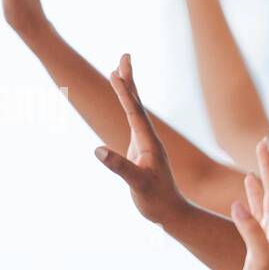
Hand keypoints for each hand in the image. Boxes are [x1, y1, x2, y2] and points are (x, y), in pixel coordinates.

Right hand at [94, 54, 189, 225]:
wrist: (171, 213)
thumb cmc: (156, 200)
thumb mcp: (137, 184)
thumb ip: (120, 167)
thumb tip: (98, 150)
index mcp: (148, 142)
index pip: (134, 111)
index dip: (125, 91)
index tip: (116, 71)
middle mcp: (148, 139)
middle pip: (137, 104)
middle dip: (129, 80)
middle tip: (124, 56)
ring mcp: (144, 144)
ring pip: (135, 111)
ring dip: (128, 90)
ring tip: (119, 72)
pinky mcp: (140, 152)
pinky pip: (132, 123)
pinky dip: (126, 108)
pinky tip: (124, 103)